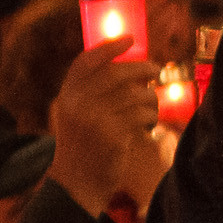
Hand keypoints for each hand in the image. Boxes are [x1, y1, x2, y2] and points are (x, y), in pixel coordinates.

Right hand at [45, 40, 161, 215]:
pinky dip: (151, 115)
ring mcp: (94, 119)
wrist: (77, 183)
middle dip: (140, 68)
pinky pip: (141, 114)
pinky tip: (150, 123)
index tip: (130, 39)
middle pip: (115, 74)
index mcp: (67, 96)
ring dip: (150, 97)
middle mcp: (77, 104)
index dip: (108, 47)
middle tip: (156, 70)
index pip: (86, 62)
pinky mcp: (112, 136)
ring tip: (152, 105)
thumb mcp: (78, 116)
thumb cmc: (84, 148)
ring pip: (133, 94)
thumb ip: (93, 94)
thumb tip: (129, 68)